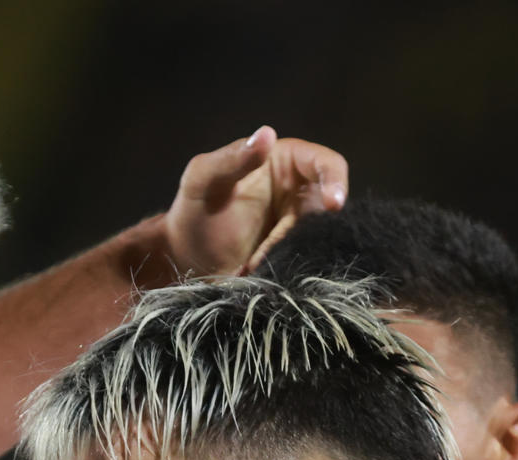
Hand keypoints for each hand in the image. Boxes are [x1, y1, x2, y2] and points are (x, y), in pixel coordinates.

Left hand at [163, 127, 348, 277]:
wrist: (184, 260)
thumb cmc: (192, 213)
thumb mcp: (203, 180)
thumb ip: (231, 159)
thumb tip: (267, 134)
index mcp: (282, 160)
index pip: (324, 162)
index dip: (334, 179)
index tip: (332, 204)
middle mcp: (297, 189)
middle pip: (332, 200)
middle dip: (323, 222)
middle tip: (300, 241)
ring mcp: (298, 223)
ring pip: (322, 233)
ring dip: (300, 246)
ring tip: (262, 256)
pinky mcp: (294, 252)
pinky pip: (308, 256)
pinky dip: (293, 261)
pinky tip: (263, 267)